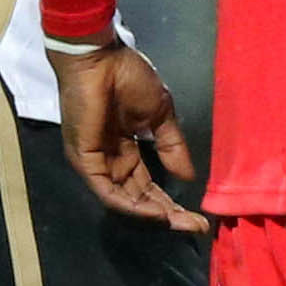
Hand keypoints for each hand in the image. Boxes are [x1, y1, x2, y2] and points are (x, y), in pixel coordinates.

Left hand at [54, 45, 206, 230]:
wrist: (100, 58)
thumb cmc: (128, 77)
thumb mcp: (160, 115)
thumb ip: (172, 146)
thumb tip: (189, 176)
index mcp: (126, 148)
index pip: (149, 185)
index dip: (172, 202)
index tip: (199, 216)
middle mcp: (111, 160)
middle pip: (139, 198)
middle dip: (167, 215)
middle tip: (195, 227)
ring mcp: (97, 163)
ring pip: (125, 201)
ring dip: (152, 215)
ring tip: (179, 222)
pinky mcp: (86, 161)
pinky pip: (108, 193)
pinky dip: (132, 206)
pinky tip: (155, 212)